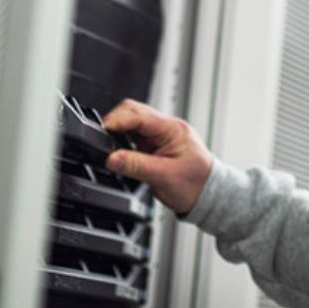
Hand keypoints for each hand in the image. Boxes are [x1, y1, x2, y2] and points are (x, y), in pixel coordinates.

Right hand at [102, 99, 212, 214]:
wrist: (206, 194)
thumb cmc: (195, 184)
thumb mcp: (163, 176)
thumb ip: (136, 165)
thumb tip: (111, 158)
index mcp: (172, 129)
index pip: (139, 115)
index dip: (118, 120)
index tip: (103, 130)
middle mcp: (166, 127)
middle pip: (133, 112)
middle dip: (115, 123)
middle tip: (102, 140)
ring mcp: (160, 134)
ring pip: (132, 123)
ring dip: (119, 132)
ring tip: (109, 147)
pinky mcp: (155, 144)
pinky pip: (134, 135)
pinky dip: (124, 141)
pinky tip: (119, 152)